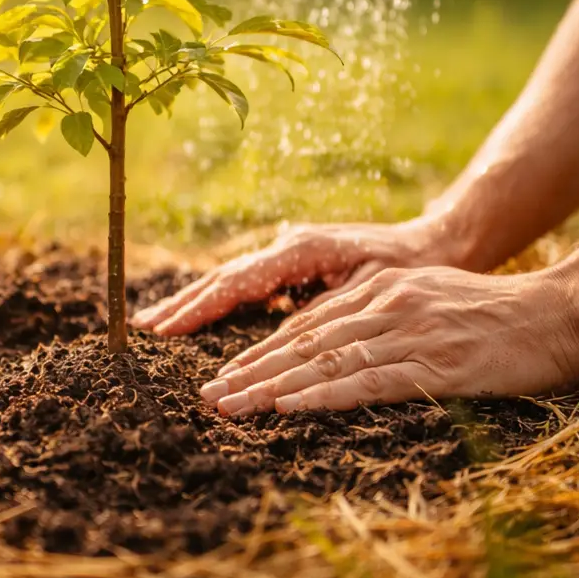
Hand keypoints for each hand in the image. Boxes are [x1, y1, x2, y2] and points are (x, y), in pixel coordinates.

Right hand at [133, 216, 464, 335]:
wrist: (437, 242)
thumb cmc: (410, 269)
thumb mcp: (370, 291)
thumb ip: (324, 310)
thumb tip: (282, 335)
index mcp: (300, 250)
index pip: (236, 283)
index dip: (198, 309)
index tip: (164, 330)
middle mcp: (287, 247)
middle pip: (223, 279)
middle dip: (182, 305)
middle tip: (141, 329)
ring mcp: (288, 253)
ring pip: (231, 280)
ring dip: (194, 303)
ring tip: (156, 324)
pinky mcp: (295, 263)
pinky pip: (247, 284)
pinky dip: (218, 300)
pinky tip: (197, 316)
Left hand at [199, 264, 578, 415]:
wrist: (558, 314)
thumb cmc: (496, 315)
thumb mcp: (428, 302)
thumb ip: (383, 318)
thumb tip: (338, 346)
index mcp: (382, 291)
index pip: (309, 325)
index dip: (263, 352)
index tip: (226, 375)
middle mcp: (387, 306)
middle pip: (305, 343)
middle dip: (251, 372)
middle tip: (209, 397)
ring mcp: (409, 334)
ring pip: (325, 362)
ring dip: (271, 387)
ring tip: (231, 407)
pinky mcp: (435, 365)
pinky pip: (367, 382)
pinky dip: (322, 394)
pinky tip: (288, 406)